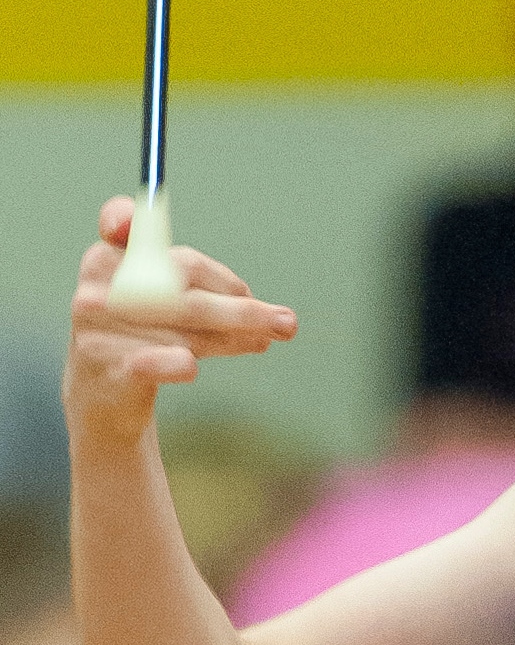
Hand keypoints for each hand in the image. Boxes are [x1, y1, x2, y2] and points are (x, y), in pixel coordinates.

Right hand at [66, 197, 297, 449]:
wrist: (103, 393)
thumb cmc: (140, 333)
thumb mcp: (155, 295)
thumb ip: (194, 280)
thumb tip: (264, 305)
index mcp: (107, 257)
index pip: (168, 251)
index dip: (212, 271)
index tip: (245, 292)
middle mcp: (97, 289)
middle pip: (187, 293)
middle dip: (241, 309)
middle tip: (285, 324)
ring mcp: (98, 330)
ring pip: (182, 331)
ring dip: (230, 338)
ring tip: (262, 342)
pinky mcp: (105, 369)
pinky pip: (147, 362)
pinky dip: (172, 364)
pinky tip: (191, 368)